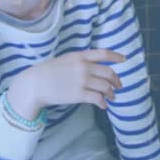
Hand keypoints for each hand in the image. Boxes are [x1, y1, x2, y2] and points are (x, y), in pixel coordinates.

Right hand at [6, 49, 125, 118]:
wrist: (35, 83)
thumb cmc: (48, 71)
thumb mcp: (66, 59)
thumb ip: (80, 61)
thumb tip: (94, 67)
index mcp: (80, 56)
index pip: (104, 54)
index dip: (116, 57)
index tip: (124, 60)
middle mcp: (84, 67)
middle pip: (108, 73)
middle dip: (116, 80)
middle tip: (118, 86)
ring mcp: (82, 81)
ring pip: (105, 87)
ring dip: (111, 93)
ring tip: (111, 97)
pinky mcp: (79, 94)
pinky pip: (98, 98)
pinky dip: (103, 103)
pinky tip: (103, 106)